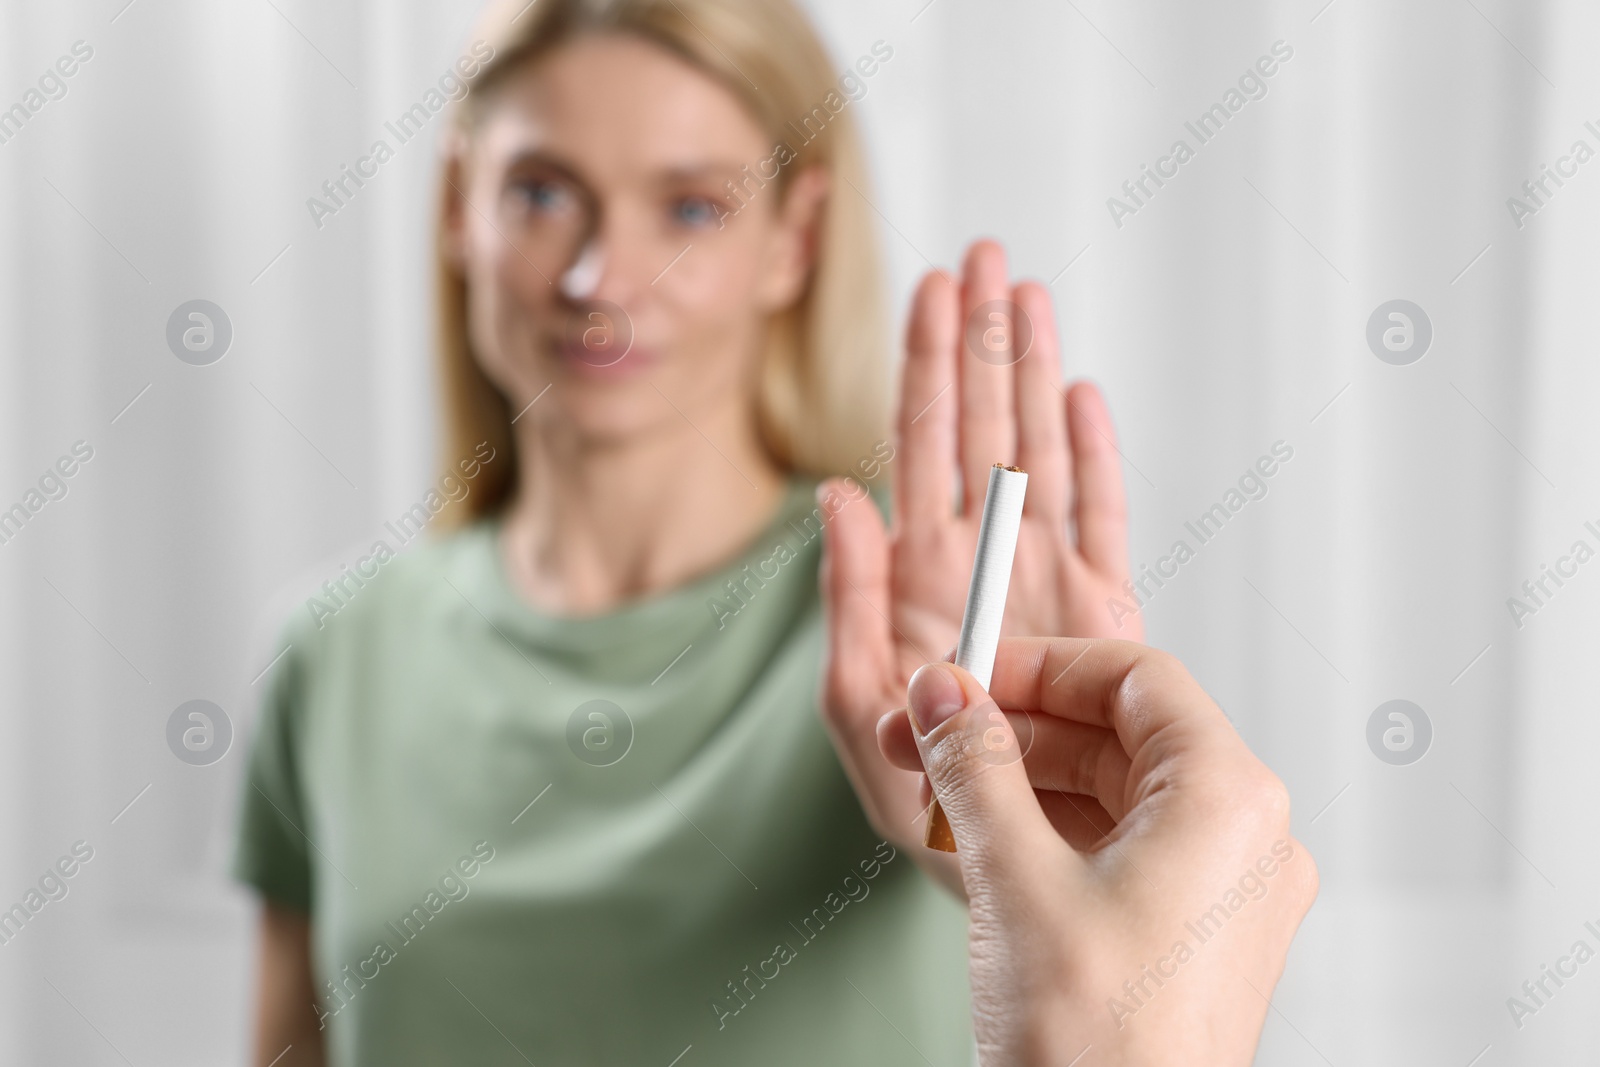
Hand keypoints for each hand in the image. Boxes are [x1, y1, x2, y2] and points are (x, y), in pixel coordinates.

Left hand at [818, 240, 1138, 892]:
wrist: (1004, 859)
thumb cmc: (912, 796)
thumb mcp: (852, 707)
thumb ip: (845, 598)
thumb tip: (837, 493)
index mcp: (918, 576)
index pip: (922, 446)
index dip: (927, 364)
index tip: (932, 287)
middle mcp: (981, 562)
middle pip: (983, 427)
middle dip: (981, 341)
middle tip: (985, 254)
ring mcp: (1043, 582)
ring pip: (1039, 453)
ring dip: (1035, 374)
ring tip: (1031, 296)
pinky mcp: (1101, 614)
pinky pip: (1100, 520)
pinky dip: (1095, 458)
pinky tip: (1082, 398)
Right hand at [878, 638, 1317, 1065]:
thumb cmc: (1098, 1051)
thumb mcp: (1013, 880)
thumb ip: (976, 766)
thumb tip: (944, 695)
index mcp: (1228, 802)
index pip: (1134, 678)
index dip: (1039, 666)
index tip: (964, 675)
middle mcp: (1241, 838)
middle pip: (1117, 734)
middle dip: (1010, 728)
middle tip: (923, 730)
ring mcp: (1219, 891)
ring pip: (1109, 792)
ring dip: (1017, 780)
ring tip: (933, 789)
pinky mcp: (1188, 936)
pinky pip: (1113, 849)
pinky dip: (1042, 833)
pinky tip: (974, 839)